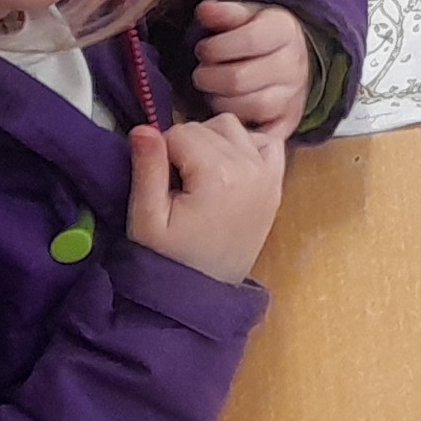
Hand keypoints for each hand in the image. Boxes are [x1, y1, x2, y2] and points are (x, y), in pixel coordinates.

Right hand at [126, 115, 283, 284]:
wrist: (203, 294)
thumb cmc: (169, 259)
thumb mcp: (146, 219)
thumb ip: (146, 169)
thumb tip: (144, 127)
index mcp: (220, 176)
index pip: (180, 132)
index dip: (160, 153)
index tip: (160, 184)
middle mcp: (252, 168)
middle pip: (207, 127)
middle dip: (184, 146)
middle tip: (175, 183)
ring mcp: (269, 175)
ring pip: (233, 129)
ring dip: (211, 141)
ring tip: (197, 176)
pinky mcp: (276, 184)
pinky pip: (264, 142)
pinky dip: (244, 146)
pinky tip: (225, 170)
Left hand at [190, 0, 313, 140]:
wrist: (291, 59)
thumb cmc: (258, 36)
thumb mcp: (245, 16)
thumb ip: (225, 13)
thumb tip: (205, 11)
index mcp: (285, 31)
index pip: (249, 40)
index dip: (215, 47)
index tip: (203, 49)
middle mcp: (295, 65)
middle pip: (239, 79)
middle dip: (209, 77)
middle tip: (201, 73)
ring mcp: (295, 96)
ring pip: (249, 107)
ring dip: (219, 102)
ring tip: (212, 92)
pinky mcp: (290, 122)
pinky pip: (261, 134)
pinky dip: (241, 129)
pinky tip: (227, 118)